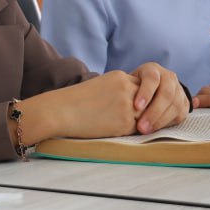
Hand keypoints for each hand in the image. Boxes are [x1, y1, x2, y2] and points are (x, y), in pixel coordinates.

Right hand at [21, 70, 140, 141]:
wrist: (59, 111)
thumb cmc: (75, 101)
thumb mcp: (100, 86)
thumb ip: (119, 90)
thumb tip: (137, 104)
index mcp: (120, 77)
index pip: (144, 88)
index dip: (139, 100)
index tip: (128, 108)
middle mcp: (127, 88)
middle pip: (149, 101)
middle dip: (143, 111)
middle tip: (128, 119)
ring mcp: (128, 105)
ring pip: (146, 116)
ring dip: (138, 122)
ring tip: (117, 123)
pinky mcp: (125, 122)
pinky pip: (137, 129)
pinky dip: (130, 132)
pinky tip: (113, 129)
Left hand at [128, 62, 190, 133]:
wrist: (146, 91)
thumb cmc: (130, 90)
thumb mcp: (126, 85)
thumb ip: (124, 91)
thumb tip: (117, 104)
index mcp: (152, 69)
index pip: (152, 79)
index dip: (145, 93)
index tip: (136, 107)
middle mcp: (168, 77)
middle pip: (166, 93)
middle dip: (154, 111)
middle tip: (141, 126)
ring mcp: (179, 89)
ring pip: (175, 104)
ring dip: (160, 120)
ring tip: (146, 130)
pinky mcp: (184, 103)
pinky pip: (180, 114)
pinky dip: (168, 123)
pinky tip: (155, 129)